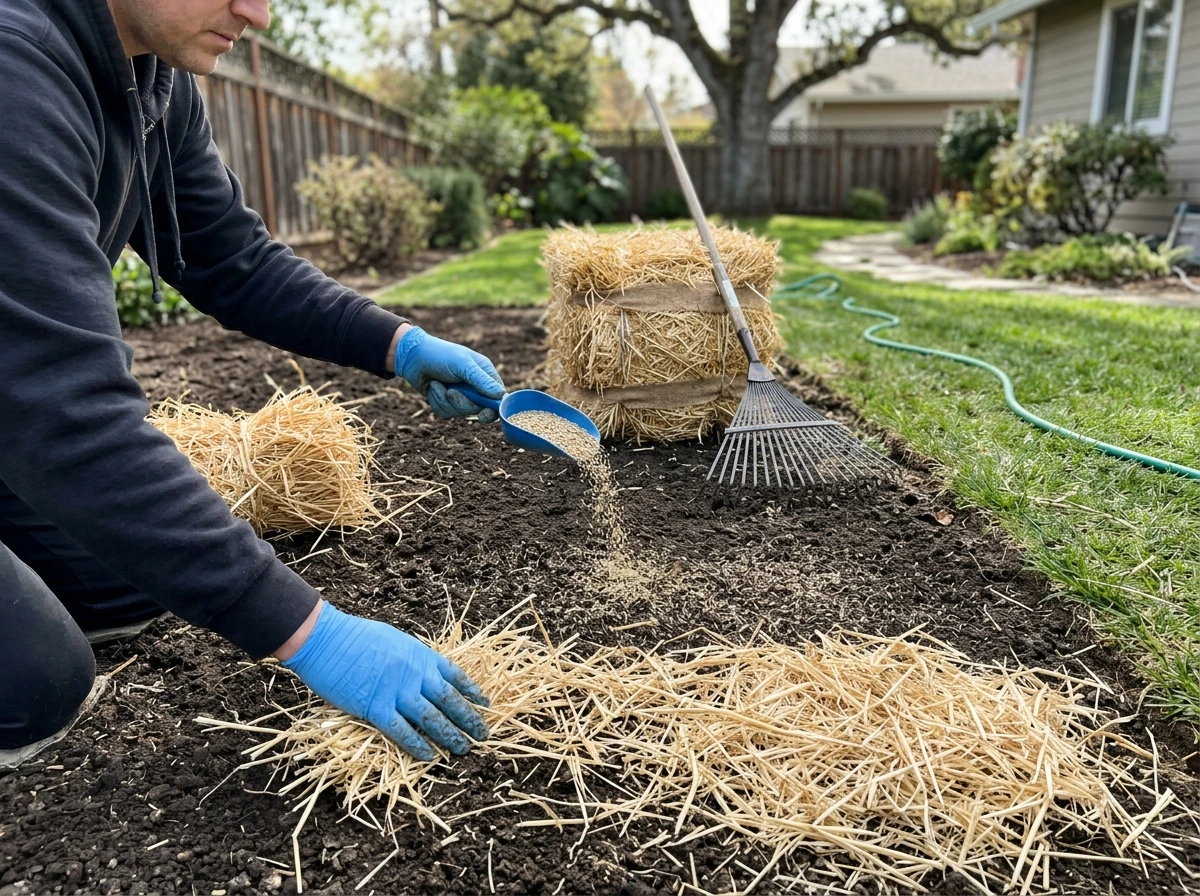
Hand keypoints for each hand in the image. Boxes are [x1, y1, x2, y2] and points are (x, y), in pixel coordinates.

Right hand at [281, 602, 489, 761]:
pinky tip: (430, 756)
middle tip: (482, 734)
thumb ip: (412, 659)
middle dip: (468, 718)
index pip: (454, 676)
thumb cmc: (356, 637)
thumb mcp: (395, 640)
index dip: (471, 691)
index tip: (485, 703)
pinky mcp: (376, 708)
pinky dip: (417, 745)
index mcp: (421, 655)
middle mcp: (415, 674)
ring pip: (431, 718)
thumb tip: (423, 674)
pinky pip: (402, 731)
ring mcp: (397, 691)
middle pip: (449, 700)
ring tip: (463, 748)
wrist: (326, 638)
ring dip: (449, 735)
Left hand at [393, 326, 504, 422]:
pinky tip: (432, 388)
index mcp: (485, 374)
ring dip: (445, 400)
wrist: (412, 357)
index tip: (484, 413)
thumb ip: (481, 380)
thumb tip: (500, 395)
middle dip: (462, 403)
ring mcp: (461, 396)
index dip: (493, 408)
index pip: (498, 397)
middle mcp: (475, 387)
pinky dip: (437, 402)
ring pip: (460, 413)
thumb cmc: (440, 355)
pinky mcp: (447, 402)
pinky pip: (446, 413)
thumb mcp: (462, 365)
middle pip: (478, 409)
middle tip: (451, 392)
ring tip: (436, 384)